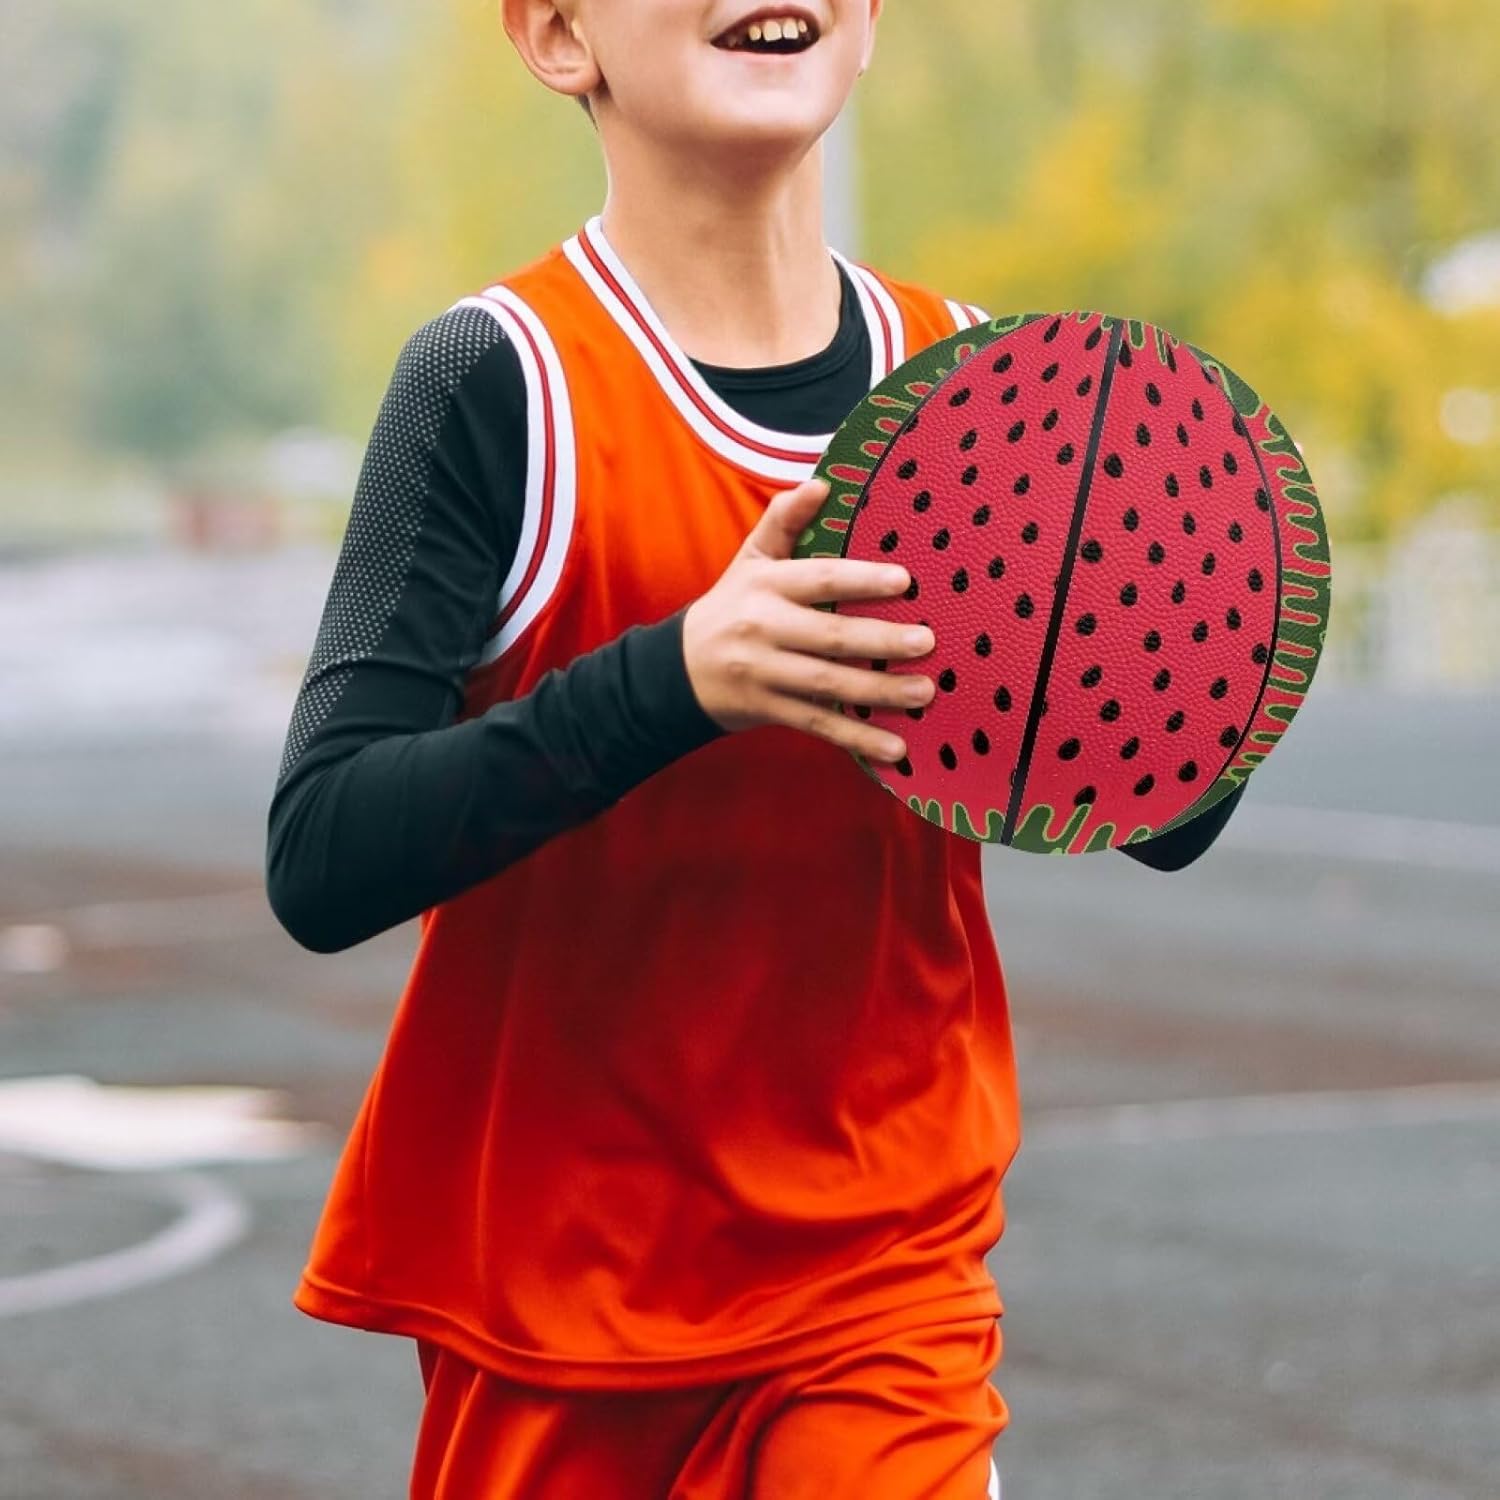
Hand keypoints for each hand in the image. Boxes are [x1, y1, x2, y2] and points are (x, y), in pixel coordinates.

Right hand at [682, 479, 935, 763]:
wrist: (678, 670)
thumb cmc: (732, 606)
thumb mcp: (751, 559)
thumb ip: (784, 520)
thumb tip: (822, 483)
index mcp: (765, 586)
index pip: (818, 579)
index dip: (860, 579)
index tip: (905, 581)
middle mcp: (764, 629)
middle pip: (829, 636)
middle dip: (881, 640)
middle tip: (928, 641)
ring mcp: (766, 674)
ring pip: (828, 685)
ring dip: (880, 692)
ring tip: (925, 692)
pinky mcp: (770, 711)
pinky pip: (819, 725)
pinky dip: (858, 739)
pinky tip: (896, 748)